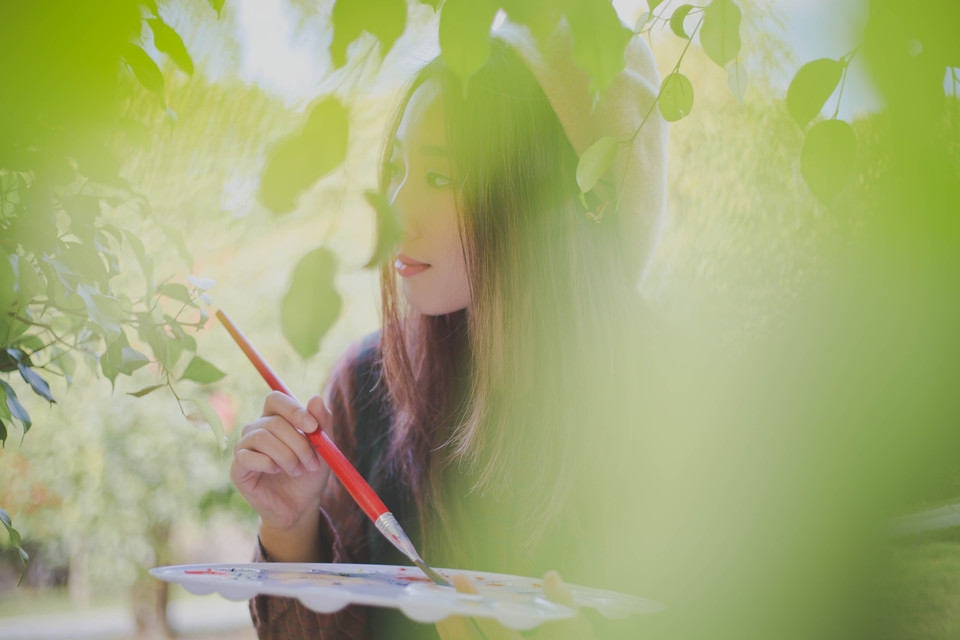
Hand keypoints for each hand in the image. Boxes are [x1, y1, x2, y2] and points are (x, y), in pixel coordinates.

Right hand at [230, 391, 330, 531]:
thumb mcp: (323, 448)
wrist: (301, 505)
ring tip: (298, 470)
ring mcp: (244, 447)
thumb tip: (315, 397)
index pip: (276, 399)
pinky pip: (246, 456)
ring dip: (286, 455)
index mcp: (276, 418)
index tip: (313, 428)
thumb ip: (322, 423)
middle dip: (298, 443)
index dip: (294, 410)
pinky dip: (267, 464)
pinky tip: (277, 472)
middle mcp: (256, 429)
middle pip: (273, 422)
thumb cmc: (310, 474)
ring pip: (261, 437)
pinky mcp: (237, 468)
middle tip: (312, 462)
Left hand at [436, 570, 596, 639]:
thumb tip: (551, 575)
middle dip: (450, 617)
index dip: (474, 600)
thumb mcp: (574, 626)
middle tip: (440, 593)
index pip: (493, 625)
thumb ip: (562, 601)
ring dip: (448, 630)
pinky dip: (455, 639)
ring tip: (441, 607)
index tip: (460, 578)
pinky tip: (451, 626)